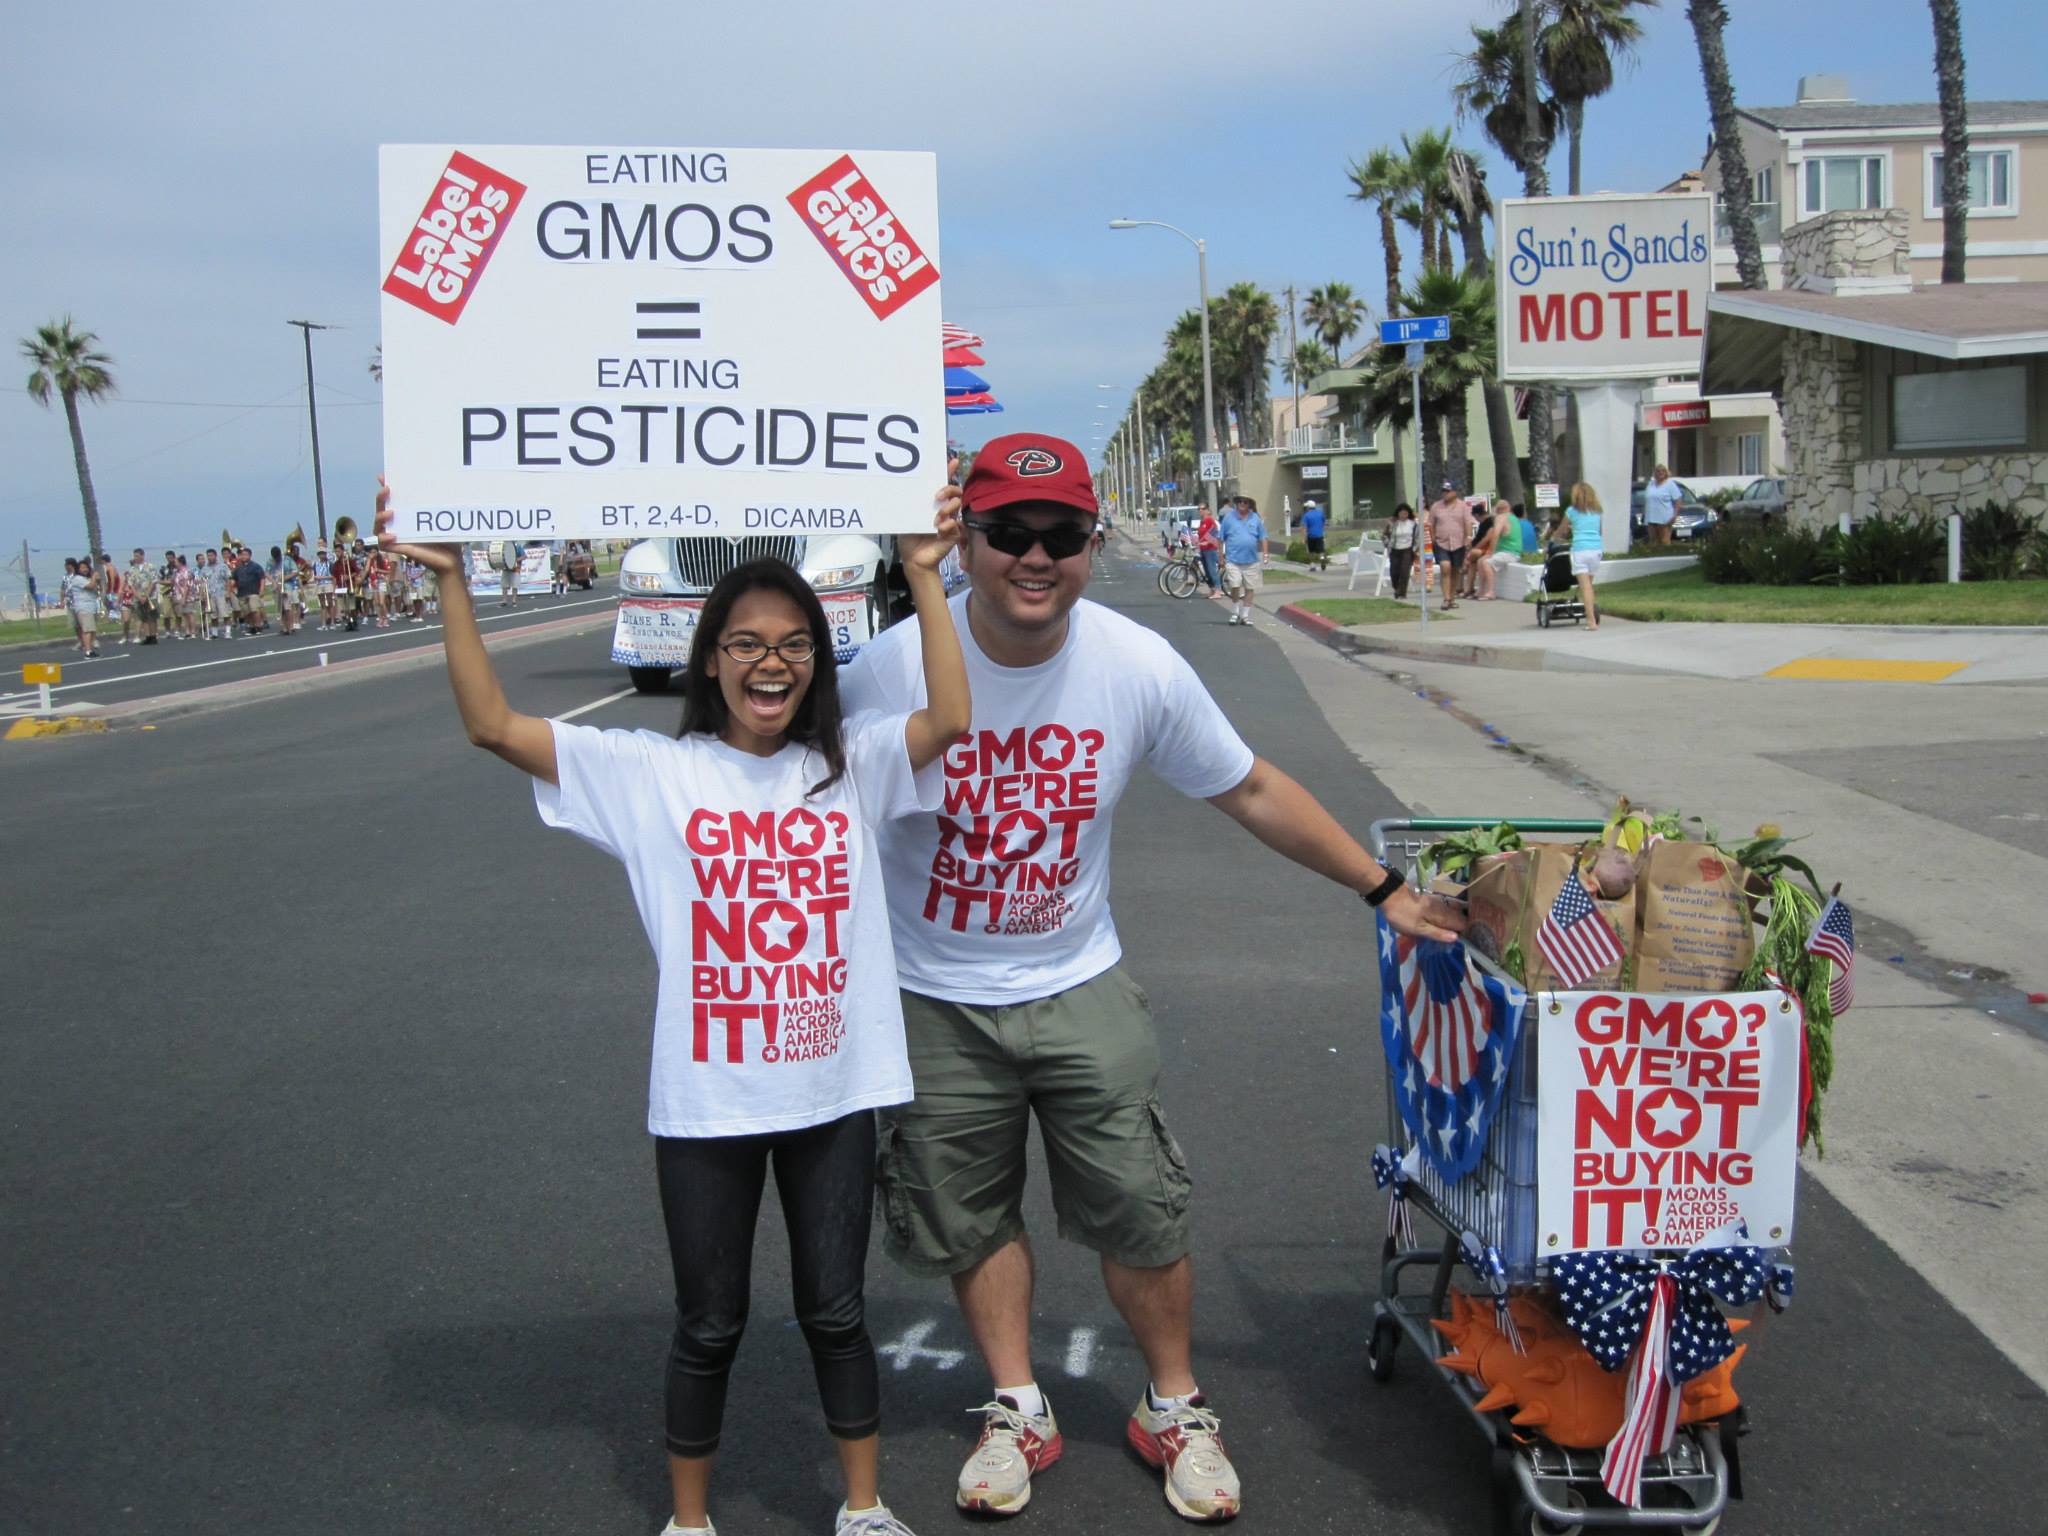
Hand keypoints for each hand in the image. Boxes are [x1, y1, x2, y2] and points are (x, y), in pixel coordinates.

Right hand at [374, 477, 464, 577]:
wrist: (451, 558)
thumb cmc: (446, 536)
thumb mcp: (441, 516)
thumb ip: (436, 502)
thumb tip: (441, 481)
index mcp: (406, 514)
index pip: (391, 499)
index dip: (385, 488)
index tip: (383, 477)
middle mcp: (398, 524)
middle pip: (380, 509)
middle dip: (380, 499)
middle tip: (387, 490)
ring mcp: (397, 536)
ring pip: (378, 526)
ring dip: (380, 517)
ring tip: (390, 513)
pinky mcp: (398, 549)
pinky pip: (382, 544)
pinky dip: (384, 539)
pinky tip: (393, 535)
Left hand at [899, 458, 962, 574]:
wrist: (913, 559)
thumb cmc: (909, 538)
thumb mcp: (906, 517)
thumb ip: (910, 504)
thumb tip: (906, 487)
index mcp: (932, 504)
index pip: (942, 485)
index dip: (948, 471)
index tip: (952, 461)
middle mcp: (943, 509)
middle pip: (955, 491)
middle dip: (948, 489)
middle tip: (937, 496)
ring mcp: (950, 521)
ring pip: (957, 505)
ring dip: (948, 508)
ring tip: (937, 517)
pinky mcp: (954, 534)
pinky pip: (956, 524)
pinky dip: (948, 524)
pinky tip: (939, 529)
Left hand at [1379, 885, 1466, 943]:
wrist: (1389, 894)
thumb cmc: (1402, 915)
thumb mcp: (1418, 929)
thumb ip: (1437, 933)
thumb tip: (1456, 938)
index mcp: (1443, 915)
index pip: (1463, 924)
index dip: (1466, 934)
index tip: (1465, 943)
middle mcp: (1444, 908)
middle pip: (1459, 918)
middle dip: (1461, 929)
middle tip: (1457, 942)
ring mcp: (1438, 903)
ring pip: (1452, 914)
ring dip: (1453, 924)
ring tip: (1449, 936)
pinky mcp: (1431, 902)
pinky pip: (1444, 911)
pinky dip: (1445, 919)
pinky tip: (1440, 926)